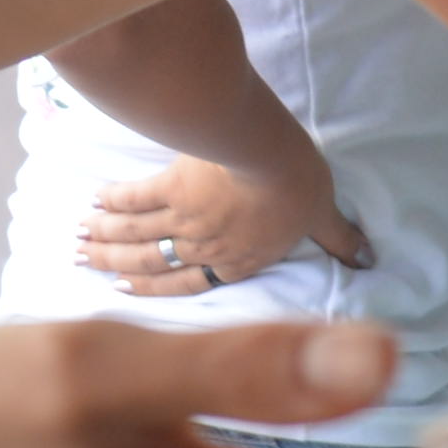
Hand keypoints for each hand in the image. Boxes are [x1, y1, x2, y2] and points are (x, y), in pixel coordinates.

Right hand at [81, 152, 366, 298]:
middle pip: (150, 263)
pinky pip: (134, 198)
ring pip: (134, 235)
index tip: (122, 292)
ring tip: (78, 239)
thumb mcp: (323, 216)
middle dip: (115, 266)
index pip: (188, 284)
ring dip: (104, 238)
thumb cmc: (297, 188)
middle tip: (83, 264)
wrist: (267, 155)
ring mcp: (181, 219)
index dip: (153, 291)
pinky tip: (95, 201)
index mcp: (236, 262)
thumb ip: (339, 240)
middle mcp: (202, 248)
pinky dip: (113, 202)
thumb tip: (369, 259)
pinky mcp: (168, 186)